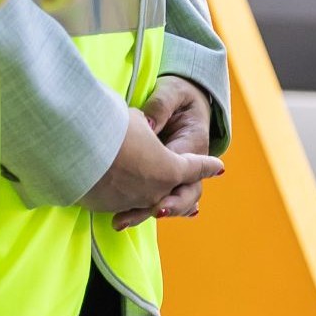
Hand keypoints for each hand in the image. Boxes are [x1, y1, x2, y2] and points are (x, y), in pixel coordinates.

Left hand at [116, 77, 220, 228]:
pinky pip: (154, 198)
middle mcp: (188, 163)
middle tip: (151, 213)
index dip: (170, 181)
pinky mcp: (160, 177)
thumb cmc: (177, 95)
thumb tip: (146, 125)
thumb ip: (160, 107)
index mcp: (194, 142)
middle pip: (184, 193)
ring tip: (121, 222)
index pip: (184, 167)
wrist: (182, 101)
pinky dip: (140, 210)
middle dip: (168, 206)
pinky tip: (121, 222)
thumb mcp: (171, 93)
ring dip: (147, 213)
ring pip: (168, 200)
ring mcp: (175, 173)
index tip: (157, 195)